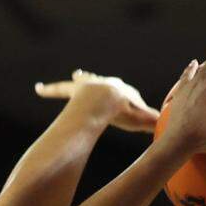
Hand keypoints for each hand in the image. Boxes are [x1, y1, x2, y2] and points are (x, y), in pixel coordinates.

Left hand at [36, 69, 159, 132]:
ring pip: (82, 81)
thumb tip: (166, 130)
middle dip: (103, 82)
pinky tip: (38, 89)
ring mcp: (89, 85)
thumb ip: (150, 123)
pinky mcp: (74, 89)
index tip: (126, 104)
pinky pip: (59, 89)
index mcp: (121, 90)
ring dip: (80, 80)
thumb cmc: (124, 110)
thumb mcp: (140, 119)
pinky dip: (49, 90)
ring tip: (77, 75)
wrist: (109, 98)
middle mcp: (104, 83)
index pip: (125, 95)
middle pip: (104, 82)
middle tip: (103, 80)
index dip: (126, 101)